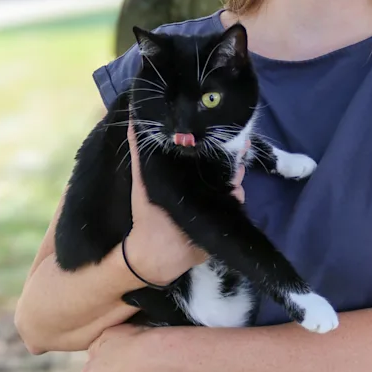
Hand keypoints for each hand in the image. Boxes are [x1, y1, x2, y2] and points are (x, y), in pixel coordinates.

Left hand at [125, 121, 248, 284]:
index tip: (225, 129)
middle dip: (233, 155)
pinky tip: (235, 192)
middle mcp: (205, 185)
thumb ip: (139, 151)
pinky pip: (236, 203)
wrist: (153, 253)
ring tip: (236, 171)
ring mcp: (216, 201)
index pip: (208, 152)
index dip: (218, 141)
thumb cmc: (147, 212)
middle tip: (240, 146)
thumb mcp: (142, 179)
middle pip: (224, 165)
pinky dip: (237, 197)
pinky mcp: (223, 218)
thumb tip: (131, 118)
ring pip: (234, 182)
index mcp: (188, 174)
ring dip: (236, 176)